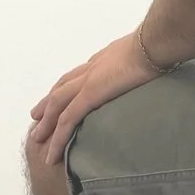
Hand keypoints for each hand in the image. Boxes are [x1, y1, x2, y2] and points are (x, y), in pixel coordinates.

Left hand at [27, 30, 162, 165]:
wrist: (154, 43)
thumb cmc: (158, 46)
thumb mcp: (145, 54)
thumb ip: (141, 64)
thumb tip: (150, 70)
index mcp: (104, 59)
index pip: (79, 75)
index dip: (66, 87)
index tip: (60, 98)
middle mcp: (91, 67)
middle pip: (62, 88)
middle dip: (48, 103)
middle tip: (37, 117)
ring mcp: (88, 81)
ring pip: (58, 105)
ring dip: (46, 122)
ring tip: (37, 137)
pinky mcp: (90, 94)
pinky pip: (68, 119)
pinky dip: (58, 136)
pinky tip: (52, 150)